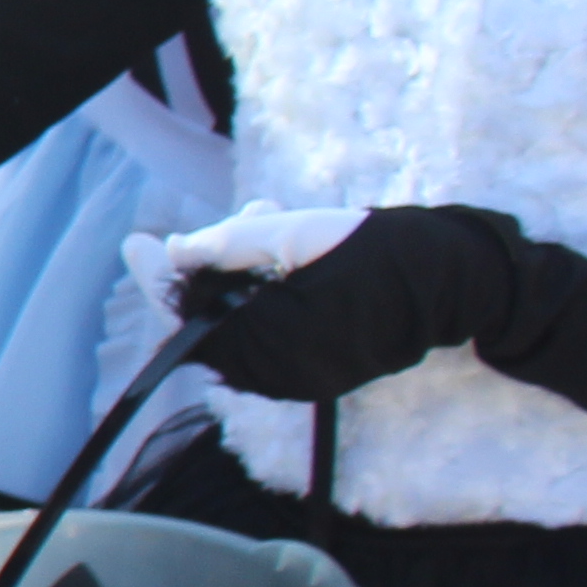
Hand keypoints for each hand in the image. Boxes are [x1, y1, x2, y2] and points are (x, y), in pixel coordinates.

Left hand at [164, 205, 512, 402]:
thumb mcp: (289, 232)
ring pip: (245, 316)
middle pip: (215, 316)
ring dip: (248, 266)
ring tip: (275, 213)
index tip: (136, 243)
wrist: (450, 278)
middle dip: (219, 259)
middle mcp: (278, 372)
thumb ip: (226, 244)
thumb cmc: (370, 251)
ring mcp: (299, 375)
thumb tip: (174, 251)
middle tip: (248, 211)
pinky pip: (274, 327)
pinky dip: (271, 289)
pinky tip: (290, 249)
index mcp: (266, 345)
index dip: (159, 276)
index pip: (190, 315)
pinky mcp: (319, 367)